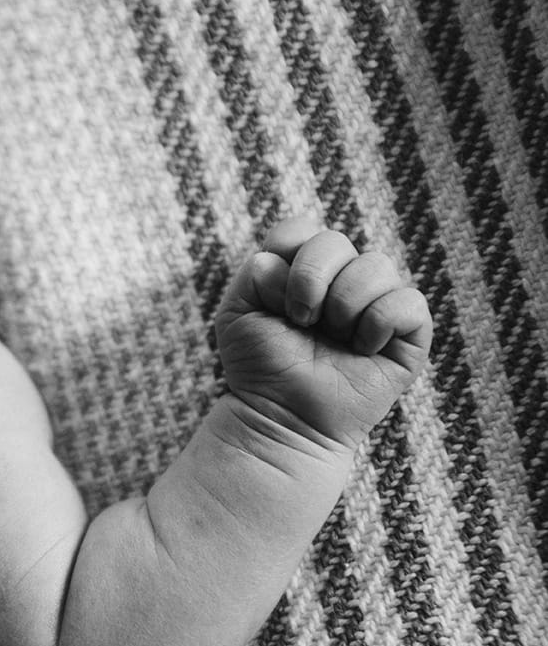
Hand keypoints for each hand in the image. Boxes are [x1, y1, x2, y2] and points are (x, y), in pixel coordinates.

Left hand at [215, 217, 432, 450]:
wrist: (281, 416)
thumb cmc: (259, 366)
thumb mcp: (237, 312)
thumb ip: (255, 273)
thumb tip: (280, 259)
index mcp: (302, 270)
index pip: (301, 229)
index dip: (285, 255)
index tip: (273, 297)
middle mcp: (341, 280)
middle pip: (335, 240)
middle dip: (309, 280)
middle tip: (300, 321)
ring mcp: (376, 304)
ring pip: (377, 265)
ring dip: (343, 305)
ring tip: (331, 338)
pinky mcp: (409, 334)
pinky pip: (409, 301)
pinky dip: (378, 324)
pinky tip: (362, 350)